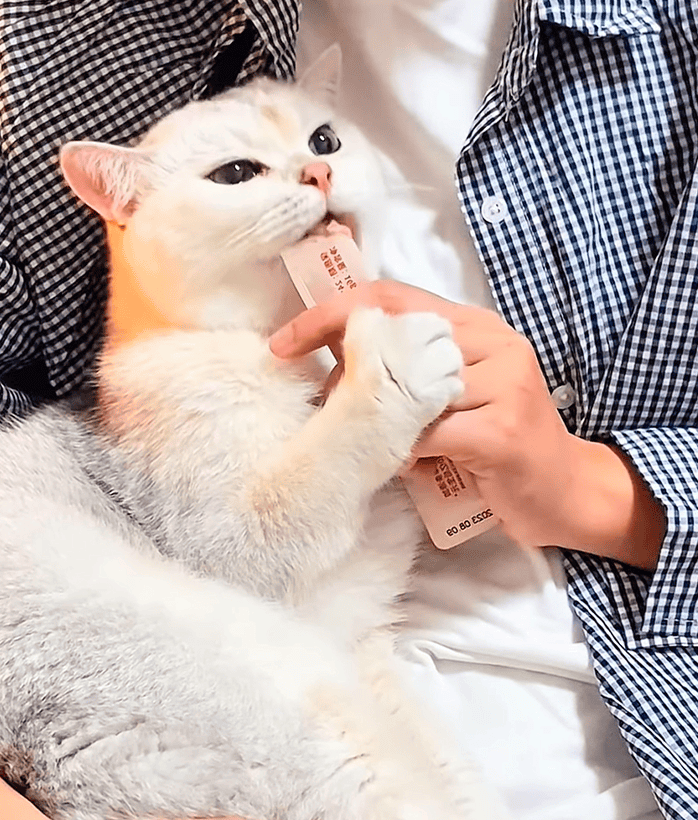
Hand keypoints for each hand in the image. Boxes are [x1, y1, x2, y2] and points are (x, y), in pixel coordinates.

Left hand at [270, 282, 664, 568]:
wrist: (565, 492)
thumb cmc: (496, 448)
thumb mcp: (452, 399)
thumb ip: (410, 374)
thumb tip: (337, 369)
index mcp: (476, 326)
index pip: (390, 297)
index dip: (330, 314)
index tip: (282, 344)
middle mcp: (494, 343)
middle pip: (395, 331)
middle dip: (343, 371)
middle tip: (328, 408)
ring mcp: (504, 384)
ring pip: (409, 387)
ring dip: (376, 420)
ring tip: (375, 444)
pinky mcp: (503, 432)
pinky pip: (430, 434)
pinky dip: (406, 452)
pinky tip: (410, 466)